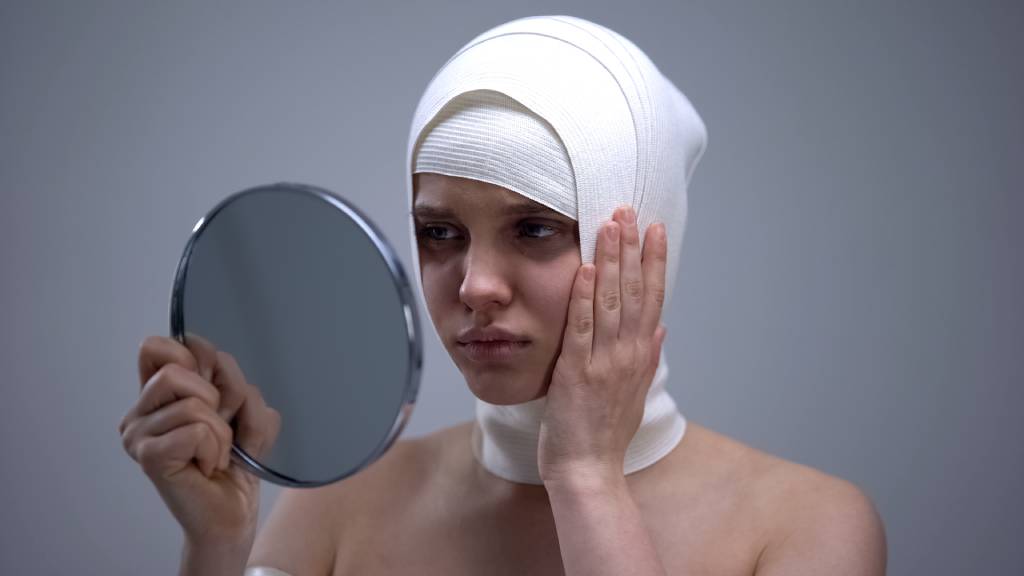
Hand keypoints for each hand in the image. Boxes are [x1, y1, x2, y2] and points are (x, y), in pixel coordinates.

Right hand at [119, 333, 280, 546]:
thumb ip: (234, 380)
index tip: (215, 391)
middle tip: (220, 431)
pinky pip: (196, 430)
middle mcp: (138, 412)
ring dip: (222, 431)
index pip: (156, 346)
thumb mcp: (246, 409)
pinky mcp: (148, 456)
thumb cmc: (236, 461)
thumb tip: (217, 361)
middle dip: (218, 397)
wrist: (232, 513)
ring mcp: (137, 435)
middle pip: (176, 368)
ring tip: (214, 454)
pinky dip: (215, 448)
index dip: (195, 357)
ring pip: (193, 403)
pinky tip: (207, 467)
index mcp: (157, 395)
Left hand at [538, 205, 667, 487]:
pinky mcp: (576, 372)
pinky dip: (582, 297)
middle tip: (630, 210)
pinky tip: (582, 269)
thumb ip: (647, 357)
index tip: (656, 230)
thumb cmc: (607, 434)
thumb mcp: (635, 393)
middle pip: (633, 291)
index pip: (652, 297)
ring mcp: (603, 362)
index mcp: (640, 355)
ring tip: (610, 225)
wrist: (589, 469)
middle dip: (632, 248)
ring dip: (609, 261)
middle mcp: (627, 353)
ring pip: (609, 301)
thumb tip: (660, 326)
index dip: (655, 262)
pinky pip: (581, 328)